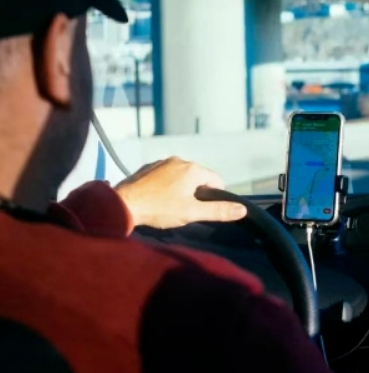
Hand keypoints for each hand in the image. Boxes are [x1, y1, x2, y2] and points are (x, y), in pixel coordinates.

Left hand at [114, 156, 246, 228]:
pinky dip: (165, 184)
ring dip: (180, 188)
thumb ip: (218, 211)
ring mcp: (162, 162)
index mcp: (193, 169)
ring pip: (181, 175)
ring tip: (169, 205)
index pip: (216, 181)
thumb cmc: (159, 209)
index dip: (213, 197)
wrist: (122, 205)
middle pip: (198, 177)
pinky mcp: (148, 167)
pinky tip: (157, 198)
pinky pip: (165, 174)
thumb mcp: (192, 213)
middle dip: (196, 192)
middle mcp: (179, 160)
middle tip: (184, 210)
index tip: (201, 210)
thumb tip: (242, 210)